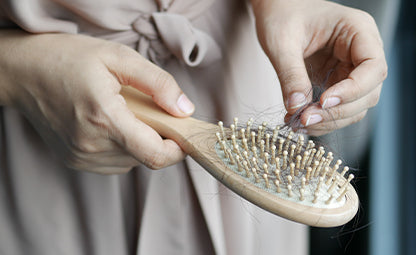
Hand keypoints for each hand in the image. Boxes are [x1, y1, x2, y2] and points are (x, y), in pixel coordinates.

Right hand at [0, 31, 194, 173]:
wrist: (22, 72)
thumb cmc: (68, 59)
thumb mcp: (119, 58)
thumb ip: (158, 84)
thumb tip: (185, 109)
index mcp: (105, 119)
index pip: (156, 156)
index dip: (178, 149)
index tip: (183, 133)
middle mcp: (92, 146)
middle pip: (147, 157)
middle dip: (158, 137)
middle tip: (148, 109)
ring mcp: (82, 157)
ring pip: (132, 162)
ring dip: (139, 142)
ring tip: (124, 113)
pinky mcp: (75, 161)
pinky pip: (114, 162)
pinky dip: (123, 146)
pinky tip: (110, 124)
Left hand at [251, 0, 386, 135]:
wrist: (275, 9)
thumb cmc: (282, 14)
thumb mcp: (282, 42)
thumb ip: (291, 74)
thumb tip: (296, 108)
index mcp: (357, 30)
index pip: (372, 67)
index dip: (352, 90)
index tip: (323, 102)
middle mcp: (360, 51)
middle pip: (367, 92)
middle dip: (336, 111)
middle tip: (304, 120)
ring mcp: (350, 68)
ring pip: (354, 105)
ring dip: (328, 120)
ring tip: (297, 124)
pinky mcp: (336, 81)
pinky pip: (337, 107)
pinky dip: (321, 118)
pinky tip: (298, 121)